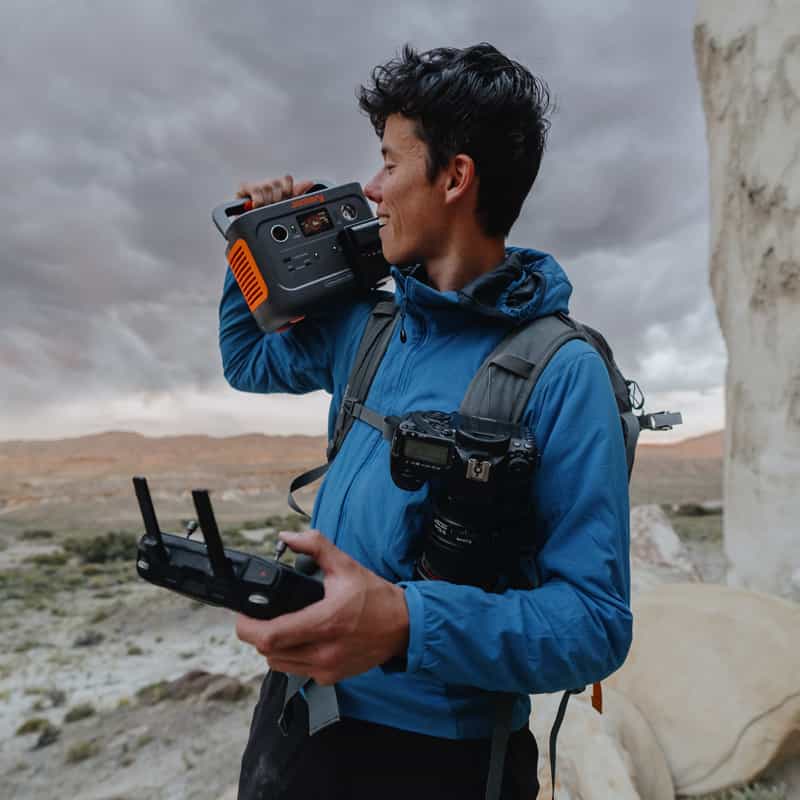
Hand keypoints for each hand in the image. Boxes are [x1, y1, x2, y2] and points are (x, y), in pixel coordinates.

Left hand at [235, 530, 409, 684]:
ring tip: (280, 626)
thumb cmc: (376, 597)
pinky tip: (300, 639)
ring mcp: (327, 668)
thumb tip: (288, 537)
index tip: (243, 615)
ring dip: (272, 647)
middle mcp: (324, 651)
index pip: (271, 636)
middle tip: (258, 617)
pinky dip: (291, 656)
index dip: (248, 627)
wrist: (403, 626)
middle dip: (257, 634)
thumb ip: (315, 546)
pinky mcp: (331, 678)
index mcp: (325, 621)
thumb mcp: (345, 565)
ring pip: (279, 664)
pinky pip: (297, 670)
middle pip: (268, 652)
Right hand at [236, 175, 315, 208]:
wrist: (249, 217)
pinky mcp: (246, 187)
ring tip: (265, 208)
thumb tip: (310, 183)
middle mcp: (270, 183)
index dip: (287, 190)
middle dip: (277, 199)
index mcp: (281, 185)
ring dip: (267, 202)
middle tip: (273, 206)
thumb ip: (298, 193)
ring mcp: (258, 184)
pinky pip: (256, 191)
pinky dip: (258, 201)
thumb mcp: (286, 204)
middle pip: (277, 184)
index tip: (285, 198)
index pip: (287, 179)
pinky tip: (257, 206)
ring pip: (267, 188)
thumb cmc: (269, 211)